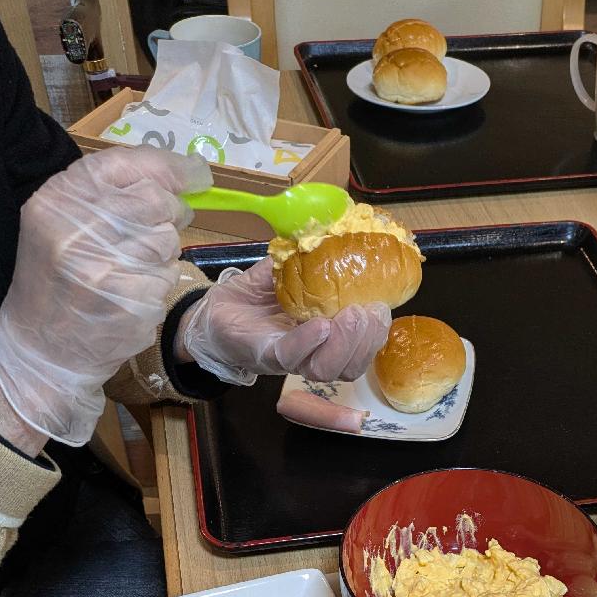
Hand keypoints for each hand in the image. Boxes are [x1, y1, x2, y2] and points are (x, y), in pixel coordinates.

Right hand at [0, 146, 211, 444]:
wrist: (43, 350)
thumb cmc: (58, 281)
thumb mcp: (62, 224)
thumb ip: (111, 193)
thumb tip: (187, 172)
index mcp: (55, 204)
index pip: (122, 164)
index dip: (165, 166)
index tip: (192, 174)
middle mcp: (75, 232)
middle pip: (155, 201)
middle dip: (169, 212)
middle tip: (160, 226)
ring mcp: (103, 270)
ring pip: (168, 240)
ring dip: (163, 252)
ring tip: (134, 266)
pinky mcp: (128, 302)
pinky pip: (168, 277)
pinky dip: (159, 284)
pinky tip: (134, 294)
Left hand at [178, 257, 390, 384]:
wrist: (214, 308)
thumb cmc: (256, 295)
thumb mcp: (290, 271)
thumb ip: (314, 256)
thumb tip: (337, 226)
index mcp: (325, 339)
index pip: (360, 350)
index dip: (375, 335)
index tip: (382, 308)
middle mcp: (311, 355)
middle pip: (348, 367)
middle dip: (365, 341)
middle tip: (368, 312)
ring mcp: (288, 359)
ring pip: (325, 369)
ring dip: (343, 344)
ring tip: (349, 316)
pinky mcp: (264, 355)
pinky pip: (291, 356)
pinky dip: (308, 342)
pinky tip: (319, 325)